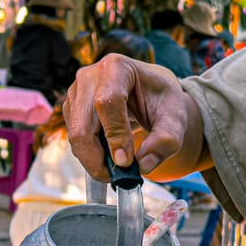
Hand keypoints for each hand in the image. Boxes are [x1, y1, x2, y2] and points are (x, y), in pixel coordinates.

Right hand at [62, 55, 194, 179]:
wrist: (147, 91)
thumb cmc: (160, 99)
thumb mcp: (174, 117)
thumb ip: (166, 140)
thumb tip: (144, 165)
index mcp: (116, 68)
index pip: (107, 102)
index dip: (115, 135)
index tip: (127, 162)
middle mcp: (89, 77)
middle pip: (82, 126)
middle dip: (98, 158)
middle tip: (118, 177)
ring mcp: (75, 93)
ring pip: (75, 137)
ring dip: (94, 160)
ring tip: (118, 168)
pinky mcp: (71, 109)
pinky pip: (74, 140)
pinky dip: (91, 155)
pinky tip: (110, 155)